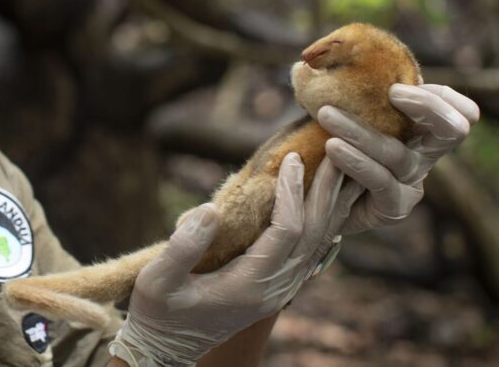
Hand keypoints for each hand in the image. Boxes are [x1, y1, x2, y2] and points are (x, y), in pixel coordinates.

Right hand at [111, 153, 345, 365]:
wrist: (166, 348)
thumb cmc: (157, 312)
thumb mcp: (156, 281)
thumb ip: (182, 248)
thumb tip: (210, 209)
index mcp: (248, 286)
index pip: (285, 232)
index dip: (291, 193)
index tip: (291, 158)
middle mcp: (272, 290)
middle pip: (313, 235)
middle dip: (325, 192)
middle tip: (335, 152)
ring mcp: (278, 291)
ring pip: (317, 244)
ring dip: (330, 205)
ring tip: (341, 170)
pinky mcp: (275, 288)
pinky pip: (309, 252)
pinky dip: (323, 223)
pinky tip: (329, 203)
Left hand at [319, 83, 479, 234]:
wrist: (317, 199)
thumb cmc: (329, 146)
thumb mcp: (342, 114)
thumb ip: (337, 90)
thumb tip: (300, 65)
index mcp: (420, 128)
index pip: (460, 111)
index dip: (443, 97)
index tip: (398, 85)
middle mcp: (424, 155)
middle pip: (454, 130)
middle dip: (429, 106)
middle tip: (392, 92)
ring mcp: (411, 183)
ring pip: (397, 153)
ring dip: (360, 130)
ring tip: (325, 114)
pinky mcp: (393, 207)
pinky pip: (379, 181)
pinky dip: (355, 161)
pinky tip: (332, 146)